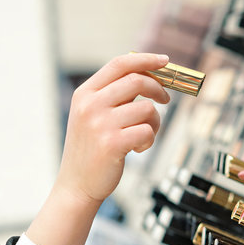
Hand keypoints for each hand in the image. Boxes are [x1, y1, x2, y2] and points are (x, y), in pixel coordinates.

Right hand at [26, 53, 169, 244]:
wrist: (77, 185)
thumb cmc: (91, 149)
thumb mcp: (91, 115)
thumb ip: (112, 95)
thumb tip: (147, 74)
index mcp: (84, 94)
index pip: (119, 64)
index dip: (146, 59)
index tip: (165, 61)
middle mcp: (90, 105)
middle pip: (137, 81)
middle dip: (158, 89)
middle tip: (166, 99)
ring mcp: (100, 124)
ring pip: (147, 109)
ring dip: (154, 122)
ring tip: (143, 136)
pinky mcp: (112, 144)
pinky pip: (148, 131)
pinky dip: (149, 140)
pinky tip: (138, 149)